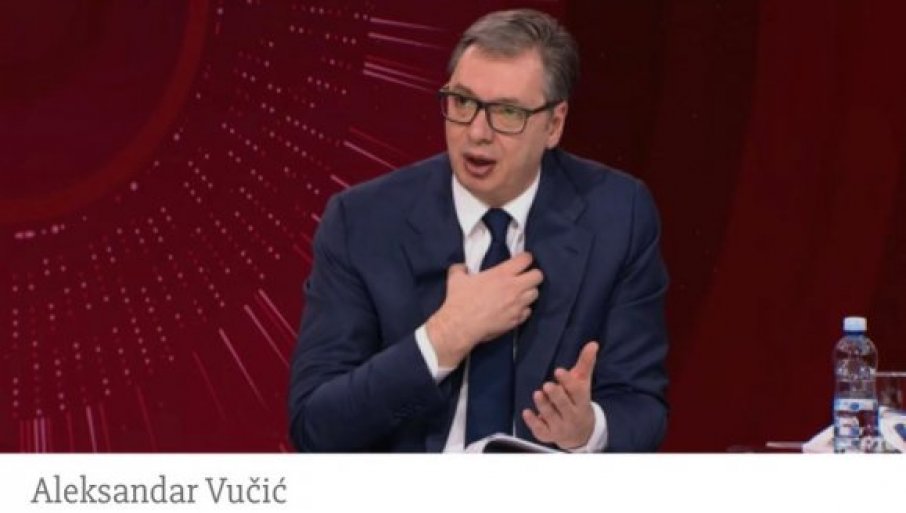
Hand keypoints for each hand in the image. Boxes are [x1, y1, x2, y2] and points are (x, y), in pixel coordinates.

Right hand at [426, 252, 542, 367]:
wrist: (461, 326)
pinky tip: (515, 309)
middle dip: (533, 275)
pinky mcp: (516, 319)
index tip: (522, 260)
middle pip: (538, 276)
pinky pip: (528, 311)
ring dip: (529, 292)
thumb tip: (462, 267)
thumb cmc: (459, 301)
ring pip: (535, 294)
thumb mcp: (456, 278)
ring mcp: (517, 305)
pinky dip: (524, 309)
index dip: (526, 258)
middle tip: (524, 277)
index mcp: (502, 273)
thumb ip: (461, 269)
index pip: (526, 259)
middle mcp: (514, 287)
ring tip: (520, 294)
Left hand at [522, 341, 597, 449]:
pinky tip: (526, 412)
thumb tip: (593, 344)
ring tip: (537, 393)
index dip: (568, 382)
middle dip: (556, 396)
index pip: (577, 392)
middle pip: (564, 405)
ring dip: (543, 406)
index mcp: (582, 402)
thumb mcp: (582, 384)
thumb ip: (585, 364)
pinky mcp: (548, 434)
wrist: (581, 433)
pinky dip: (533, 422)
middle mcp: (572, 416)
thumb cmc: (578, 402)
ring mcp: (560, 427)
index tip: (559, 371)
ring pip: (551, 416)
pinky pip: (540, 430)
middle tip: (547, 385)